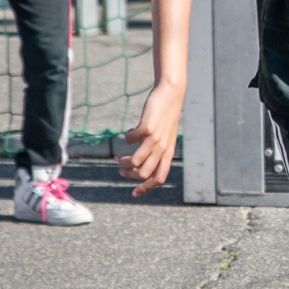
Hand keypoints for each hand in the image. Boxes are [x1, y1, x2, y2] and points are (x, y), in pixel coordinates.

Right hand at [119, 82, 184, 196]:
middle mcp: (163, 149)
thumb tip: (138, 162)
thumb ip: (156, 150)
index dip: (146, 188)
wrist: (171, 94)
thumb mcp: (165, 137)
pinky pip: (130, 140)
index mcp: (168, 153)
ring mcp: (155, 139)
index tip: (133, 193)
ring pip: (134, 161)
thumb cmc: (166, 117)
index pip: (159, 179)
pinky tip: (129, 133)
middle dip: (129, 175)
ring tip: (118, 157)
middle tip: (120, 169)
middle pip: (143, 174)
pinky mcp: (147, 127)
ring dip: (123, 161)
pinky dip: (126, 139)